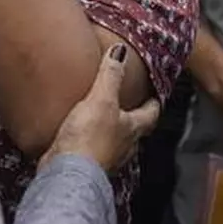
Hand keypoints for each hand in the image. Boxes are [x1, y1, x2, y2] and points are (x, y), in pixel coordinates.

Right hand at [40, 44, 160, 172]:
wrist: (67, 172)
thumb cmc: (89, 139)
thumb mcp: (101, 99)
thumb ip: (111, 76)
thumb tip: (121, 52)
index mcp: (132, 129)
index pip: (150, 114)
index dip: (154, 103)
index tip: (155, 95)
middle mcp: (124, 146)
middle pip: (135, 130)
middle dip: (134, 118)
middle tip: (130, 105)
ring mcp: (107, 158)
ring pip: (116, 142)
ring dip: (113, 131)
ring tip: (103, 119)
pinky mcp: (87, 164)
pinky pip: (95, 150)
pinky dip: (92, 142)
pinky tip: (81, 136)